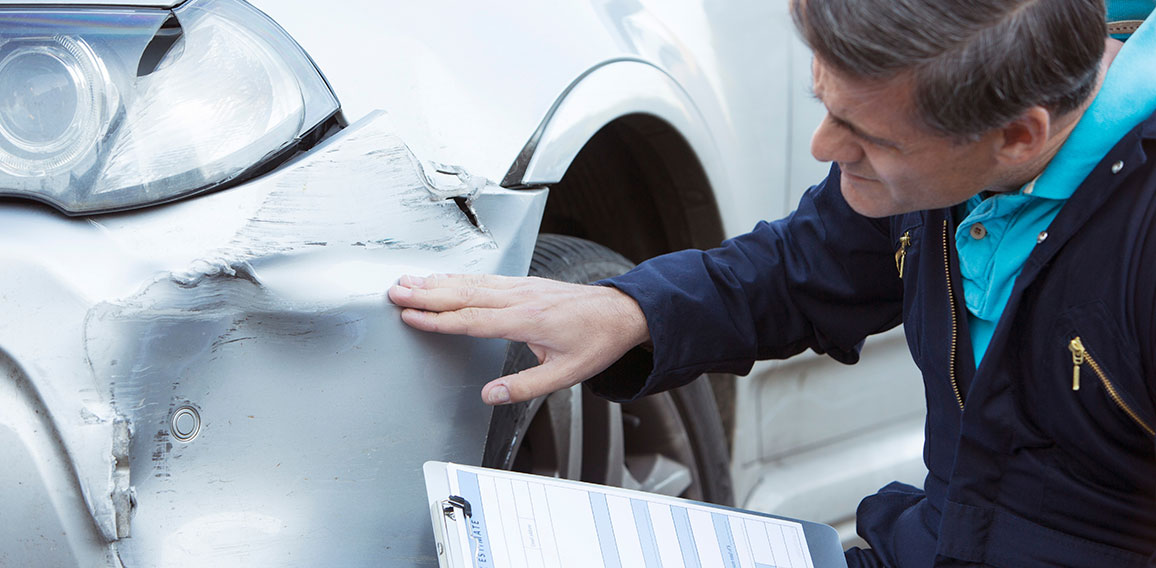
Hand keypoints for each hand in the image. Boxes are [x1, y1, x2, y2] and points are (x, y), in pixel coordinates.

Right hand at [388, 274, 649, 404]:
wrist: (622, 312)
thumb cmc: (597, 341)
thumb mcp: (566, 374)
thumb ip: (524, 387)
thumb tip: (489, 396)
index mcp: (527, 320)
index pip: (472, 319)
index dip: (438, 319)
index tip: (411, 316)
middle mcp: (520, 298)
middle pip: (463, 294)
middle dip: (426, 293)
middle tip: (395, 292)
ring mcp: (521, 287)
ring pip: (471, 282)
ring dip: (436, 282)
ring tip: (407, 282)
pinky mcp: (524, 283)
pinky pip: (484, 279)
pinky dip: (458, 277)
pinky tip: (443, 278)